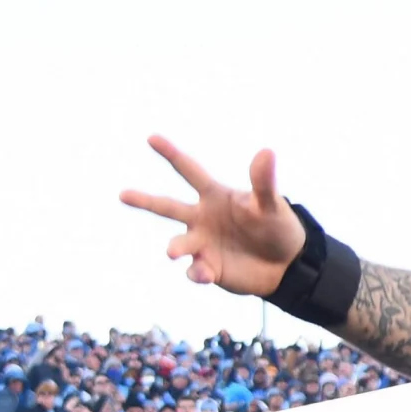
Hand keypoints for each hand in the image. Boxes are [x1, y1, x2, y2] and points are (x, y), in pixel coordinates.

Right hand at [121, 137, 306, 296]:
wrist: (287, 265)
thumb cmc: (277, 227)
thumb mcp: (272, 205)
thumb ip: (264, 182)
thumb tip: (267, 152)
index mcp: (215, 196)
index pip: (189, 171)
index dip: (171, 154)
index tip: (152, 138)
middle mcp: (202, 218)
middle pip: (167, 207)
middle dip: (144, 201)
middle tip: (123, 194)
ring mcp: (203, 244)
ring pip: (180, 243)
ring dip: (176, 247)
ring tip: (172, 252)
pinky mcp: (209, 268)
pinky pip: (196, 270)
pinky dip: (197, 272)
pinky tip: (206, 274)